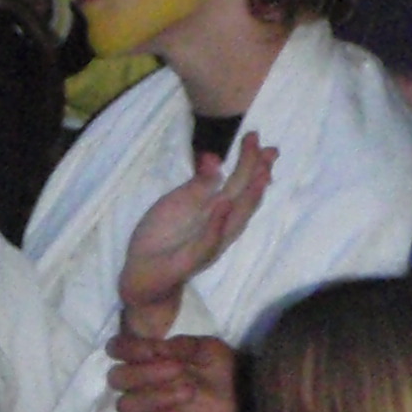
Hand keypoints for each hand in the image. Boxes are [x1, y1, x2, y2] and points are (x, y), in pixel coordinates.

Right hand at [104, 333, 240, 411]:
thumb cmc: (219, 370)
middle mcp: (140, 385)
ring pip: (126, 406)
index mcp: (147, 360)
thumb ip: (181, 346)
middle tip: (178, 369)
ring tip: (188, 392)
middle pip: (117, 378)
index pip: (118, 349)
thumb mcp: (207, 349)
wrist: (243, 400)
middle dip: (143, 372)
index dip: (127, 348)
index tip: (153, 350)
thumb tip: (156, 348)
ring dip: (153, 397)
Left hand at [118, 132, 276, 338]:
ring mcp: (209, 243)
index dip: (250, 162)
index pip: (239, 183)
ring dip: (248, 198)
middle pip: (244, 198)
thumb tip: (212, 156)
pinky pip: (207, 242)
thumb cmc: (163, 236)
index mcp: (217, 210)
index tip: (256, 137)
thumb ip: (199, 184)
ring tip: (261, 174)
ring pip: (235, 220)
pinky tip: (223, 205)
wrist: (143, 274)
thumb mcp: (179, 203)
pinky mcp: (191, 260)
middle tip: (269, 150)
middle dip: (257, 174)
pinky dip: (216, 224)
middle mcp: (220, 226)